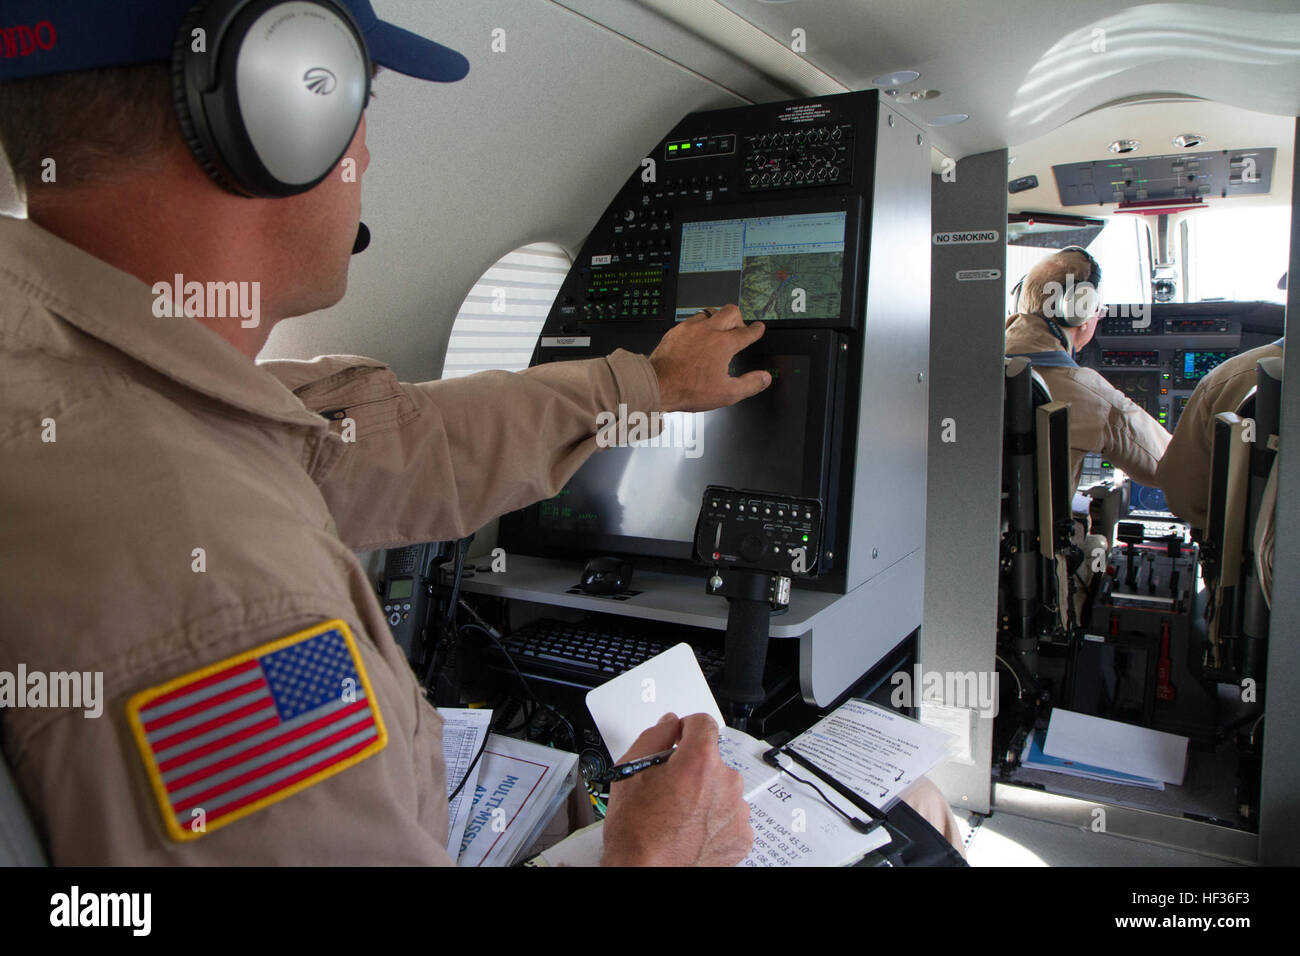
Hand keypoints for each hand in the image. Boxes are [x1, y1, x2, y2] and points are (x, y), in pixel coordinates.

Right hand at [600, 712, 752, 866]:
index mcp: (699, 762)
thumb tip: (669, 724)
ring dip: (706, 795)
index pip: (703, 723)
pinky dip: (715, 819)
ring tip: (680, 815)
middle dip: (693, 768)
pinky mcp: (742, 836)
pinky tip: (693, 829)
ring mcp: (737, 812)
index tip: (680, 738)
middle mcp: (725, 783)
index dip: (686, 728)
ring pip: (722, 788)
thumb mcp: (631, 772)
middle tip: (670, 789)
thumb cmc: (636, 831)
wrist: (644, 873)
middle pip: (712, 759)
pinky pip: (731, 815)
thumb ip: (654, 737)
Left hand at [647, 306, 770, 412]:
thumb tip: (764, 378)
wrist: (658, 384)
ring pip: (711, 312)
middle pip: (731, 311)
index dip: (756, 330)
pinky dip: (699, 326)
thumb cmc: (688, 389)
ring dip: (718, 320)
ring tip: (717, 331)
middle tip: (739, 329)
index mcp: (724, 344)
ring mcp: (691, 328)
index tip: (758, 328)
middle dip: (739, 318)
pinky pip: (692, 320)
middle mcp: (708, 331)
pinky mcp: (676, 331)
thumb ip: (750, 384)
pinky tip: (697, 336)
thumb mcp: (727, 393)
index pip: (747, 332)